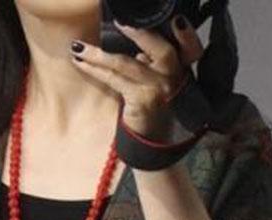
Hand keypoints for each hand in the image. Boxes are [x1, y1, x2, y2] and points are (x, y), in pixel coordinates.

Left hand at [69, 15, 203, 141]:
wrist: (152, 147)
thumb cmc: (154, 115)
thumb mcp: (161, 87)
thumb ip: (154, 66)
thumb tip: (137, 47)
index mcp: (183, 71)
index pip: (191, 46)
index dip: (185, 33)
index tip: (176, 20)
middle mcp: (176, 79)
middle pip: (161, 48)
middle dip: (138, 32)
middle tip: (119, 22)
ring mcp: (160, 90)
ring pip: (127, 63)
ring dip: (99, 54)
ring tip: (79, 47)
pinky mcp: (143, 100)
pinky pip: (114, 79)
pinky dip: (95, 69)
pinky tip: (80, 62)